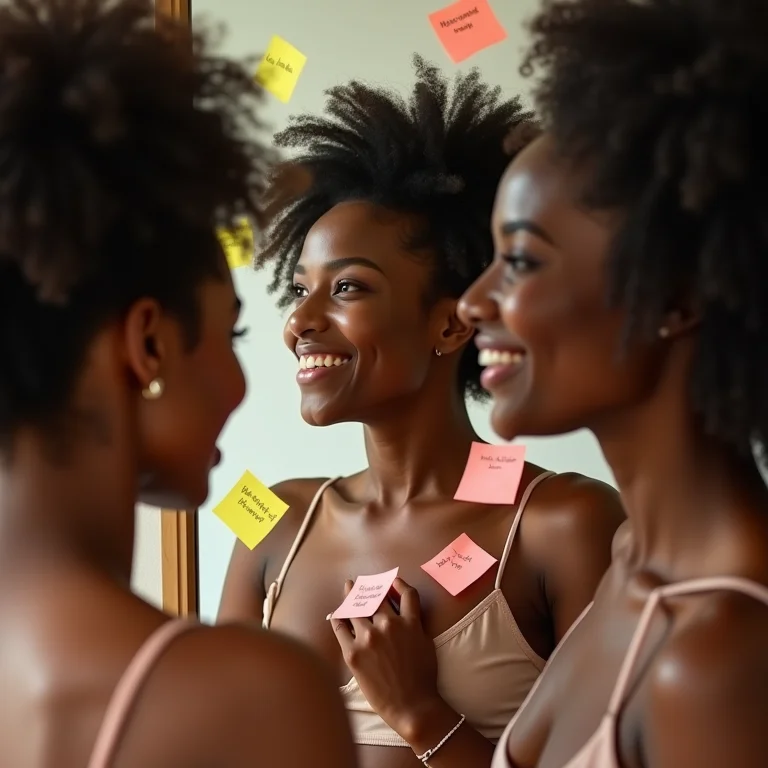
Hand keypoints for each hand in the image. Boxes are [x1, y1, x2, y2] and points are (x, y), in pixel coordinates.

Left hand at [330, 577, 441, 740]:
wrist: (412, 706)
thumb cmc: (423, 678)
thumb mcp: (425, 643)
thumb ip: (414, 624)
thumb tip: (403, 612)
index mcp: (409, 622)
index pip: (406, 593)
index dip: (398, 583)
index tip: (392, 580)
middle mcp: (388, 624)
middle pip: (377, 597)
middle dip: (369, 586)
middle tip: (361, 582)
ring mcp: (369, 638)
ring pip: (356, 608)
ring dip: (351, 595)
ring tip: (348, 588)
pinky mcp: (352, 652)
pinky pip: (341, 628)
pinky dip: (338, 617)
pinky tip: (337, 613)